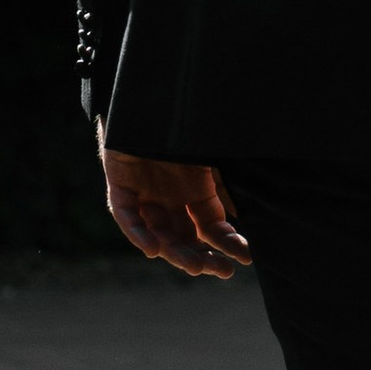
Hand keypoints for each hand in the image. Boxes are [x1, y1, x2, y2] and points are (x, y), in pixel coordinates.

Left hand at [98, 132, 250, 277]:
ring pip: (157, 235)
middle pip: (184, 239)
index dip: (227, 244)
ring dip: (175, 253)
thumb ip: (227, 184)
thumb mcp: (212, 157)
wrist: (149, 98)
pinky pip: (127, 217)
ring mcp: (145, 196)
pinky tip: (153, 250)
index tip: (245, 257)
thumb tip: (250, 212)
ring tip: (193, 266)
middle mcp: (170, 200)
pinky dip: (139, 235)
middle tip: (220, 271)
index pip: (211, 228)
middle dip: (203, 257)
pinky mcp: (120, 186)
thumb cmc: (185, 124)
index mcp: (195, 193)